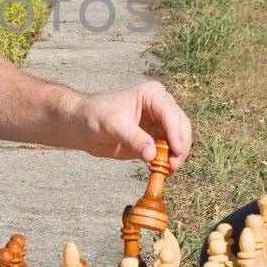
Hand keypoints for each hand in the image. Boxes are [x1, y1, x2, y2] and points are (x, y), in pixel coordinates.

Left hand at [71, 81, 192, 171]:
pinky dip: (170, 161)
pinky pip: (170, 150)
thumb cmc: (96, 116)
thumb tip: (153, 155)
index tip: (176, 151)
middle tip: (172, 166)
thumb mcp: (114, 126)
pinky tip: (163, 170)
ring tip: (167, 170)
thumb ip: (134, 139)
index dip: (176, 133)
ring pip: (180, 139)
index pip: (170, 113)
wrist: (84, 126)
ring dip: (177, 156)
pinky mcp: (157, 138)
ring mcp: (161, 122)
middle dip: (180, 146)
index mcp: (152, 95)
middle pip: (181, 126)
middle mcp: (161, 106)